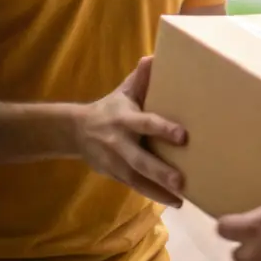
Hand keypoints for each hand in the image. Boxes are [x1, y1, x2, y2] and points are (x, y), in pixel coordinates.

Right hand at [75, 55, 187, 207]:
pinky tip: (174, 202)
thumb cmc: (111, 107)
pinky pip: (136, 187)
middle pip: (140, 160)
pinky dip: (154, 195)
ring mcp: (116, 162)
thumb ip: (141, 78)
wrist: (76, 131)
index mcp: (125, 119)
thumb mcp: (124, 91)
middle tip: (181, 180)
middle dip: (160, 171)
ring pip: (137, 179)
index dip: (163, 129)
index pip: (146, 123)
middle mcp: (120, 143)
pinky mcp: (115, 175)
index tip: (183, 136)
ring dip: (159, 190)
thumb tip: (154, 58)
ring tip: (181, 197)